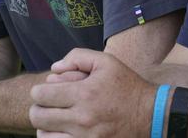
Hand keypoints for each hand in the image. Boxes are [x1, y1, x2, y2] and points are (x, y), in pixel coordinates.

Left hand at [30, 48, 155, 137]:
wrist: (149, 115)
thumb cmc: (126, 85)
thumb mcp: (107, 62)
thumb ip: (78, 57)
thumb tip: (54, 68)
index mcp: (85, 93)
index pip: (42, 95)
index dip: (38, 91)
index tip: (45, 90)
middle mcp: (82, 118)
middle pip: (38, 116)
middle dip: (38, 108)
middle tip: (46, 104)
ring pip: (44, 135)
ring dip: (45, 126)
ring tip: (54, 119)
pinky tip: (62, 131)